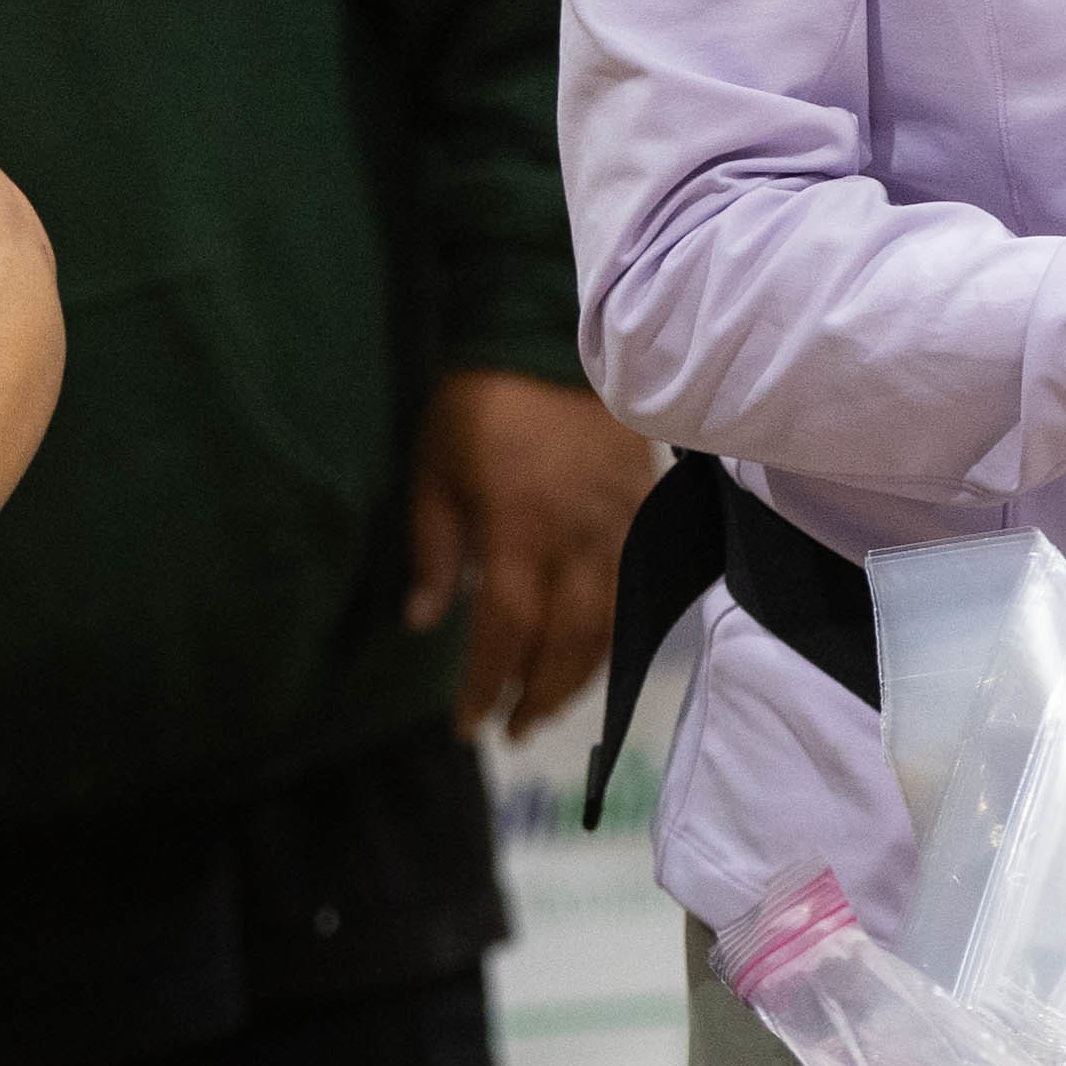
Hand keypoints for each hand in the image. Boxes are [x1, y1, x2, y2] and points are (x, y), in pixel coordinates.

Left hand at [406, 368, 656, 738]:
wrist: (553, 335)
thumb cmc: (481, 402)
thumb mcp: (435, 469)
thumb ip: (435, 550)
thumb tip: (424, 621)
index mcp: (519, 527)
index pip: (508, 630)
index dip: (488, 685)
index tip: (467, 723)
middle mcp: (577, 536)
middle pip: (567, 641)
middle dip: (537, 695)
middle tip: (511, 730)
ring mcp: (617, 523)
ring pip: (609, 623)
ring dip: (578, 675)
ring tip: (547, 705)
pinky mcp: (640, 508)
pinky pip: (633, 587)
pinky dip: (613, 632)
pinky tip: (592, 652)